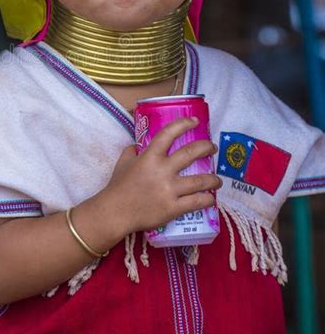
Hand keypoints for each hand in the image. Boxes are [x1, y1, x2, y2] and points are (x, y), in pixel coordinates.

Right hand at [101, 117, 220, 235]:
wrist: (115, 212)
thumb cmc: (118, 186)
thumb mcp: (123, 162)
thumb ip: (133, 150)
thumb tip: (139, 145)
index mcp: (150, 156)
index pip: (169, 133)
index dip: (184, 124)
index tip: (195, 121)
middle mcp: (163, 170)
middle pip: (191, 153)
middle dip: (206, 148)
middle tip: (212, 148)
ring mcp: (170, 189)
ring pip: (201, 180)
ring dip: (213, 179)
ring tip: (217, 179)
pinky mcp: (174, 208)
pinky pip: (197, 202)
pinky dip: (207, 199)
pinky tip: (211, 198)